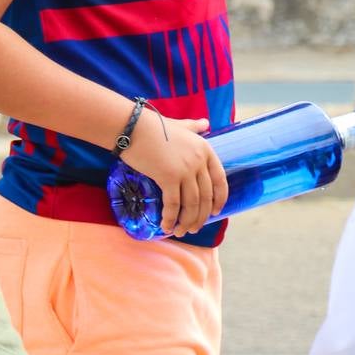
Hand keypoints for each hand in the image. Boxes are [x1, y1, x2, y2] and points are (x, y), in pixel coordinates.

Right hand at [120, 111, 228, 236]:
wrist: (134, 127)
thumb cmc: (154, 126)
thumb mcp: (180, 125)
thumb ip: (194, 126)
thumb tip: (205, 123)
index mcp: (205, 150)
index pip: (220, 180)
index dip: (219, 199)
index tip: (215, 212)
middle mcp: (199, 161)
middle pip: (206, 197)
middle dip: (201, 217)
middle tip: (193, 228)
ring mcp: (185, 170)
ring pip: (191, 204)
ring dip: (187, 222)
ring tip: (180, 231)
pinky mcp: (168, 177)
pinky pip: (173, 205)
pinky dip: (171, 218)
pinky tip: (166, 226)